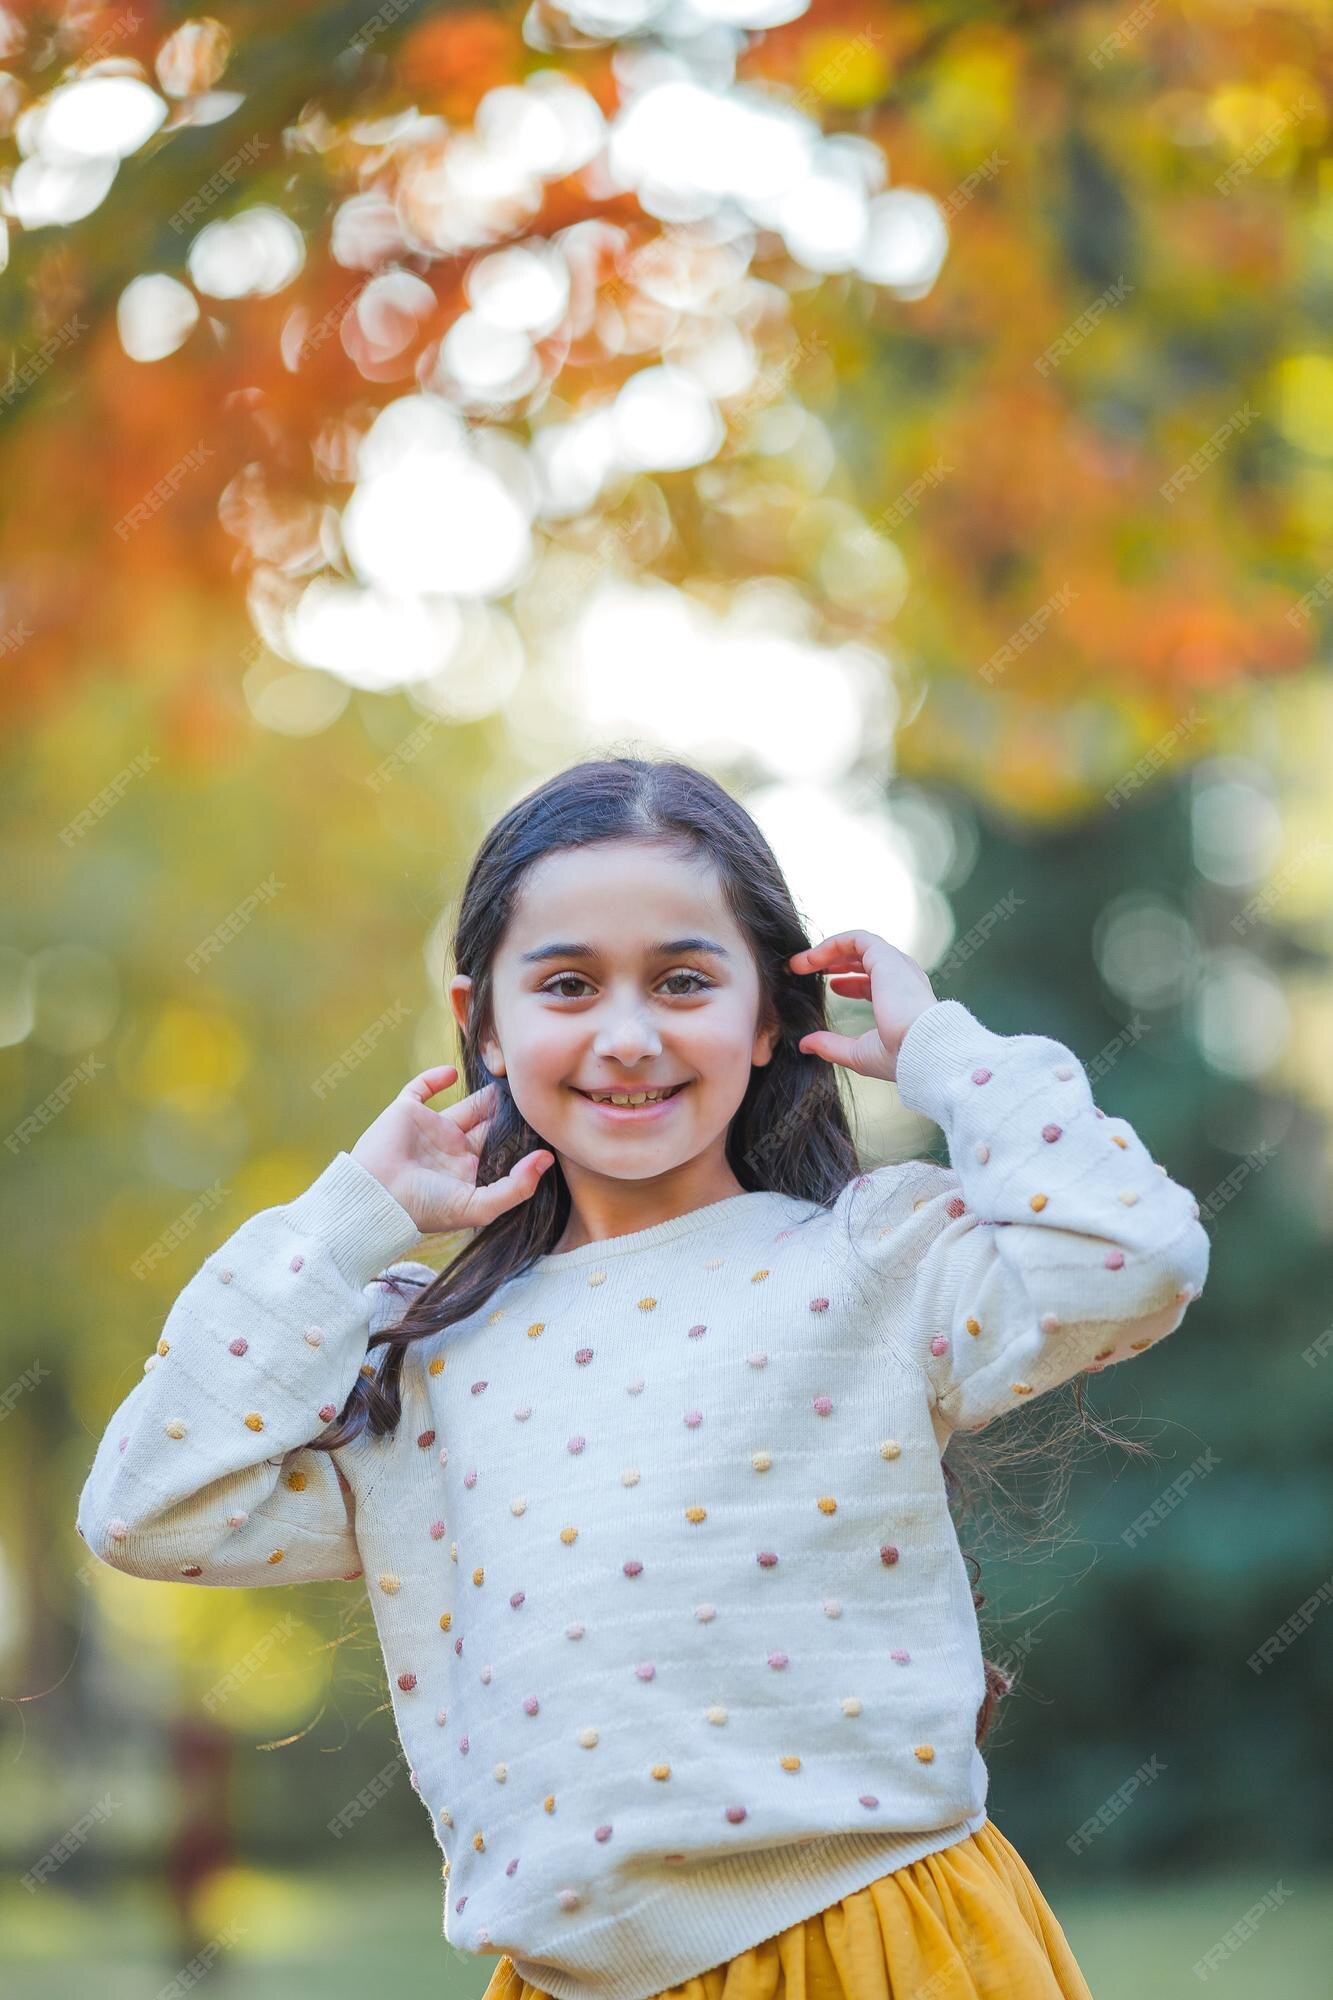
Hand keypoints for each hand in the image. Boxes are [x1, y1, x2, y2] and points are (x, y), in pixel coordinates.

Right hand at [350, 1064, 553, 1235]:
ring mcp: (430, 1129)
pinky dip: (435, 1078)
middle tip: (530, 1091)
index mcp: (467, 1171)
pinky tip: (452, 1073)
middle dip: (507, 1110)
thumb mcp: (479, 1207)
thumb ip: (517, 1187)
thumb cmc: (426, 1208)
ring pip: (464, 1105)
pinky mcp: (407, 1111)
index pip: (500, 1147)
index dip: (519, 1135)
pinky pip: (421, 1089)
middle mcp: (452, 1149)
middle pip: (487, 1123)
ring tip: (506, 1079)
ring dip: (484, 1094)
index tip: (542, 1118)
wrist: (377, 1196)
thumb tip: (547, 1160)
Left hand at [788, 932, 936, 1083]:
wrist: (924, 1049)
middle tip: (806, 970)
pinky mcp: (885, 956)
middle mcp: (901, 978)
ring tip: (799, 964)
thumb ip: (832, 1046)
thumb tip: (806, 1045)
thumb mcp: (859, 1054)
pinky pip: (855, 939)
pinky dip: (831, 945)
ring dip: (827, 952)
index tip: (830, 987)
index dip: (850, 982)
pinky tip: (811, 959)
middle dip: (835, 962)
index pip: (876, 982)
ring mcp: (895, 965)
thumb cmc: (901, 1057)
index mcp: (902, 999)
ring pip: (857, 945)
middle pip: (865, 959)